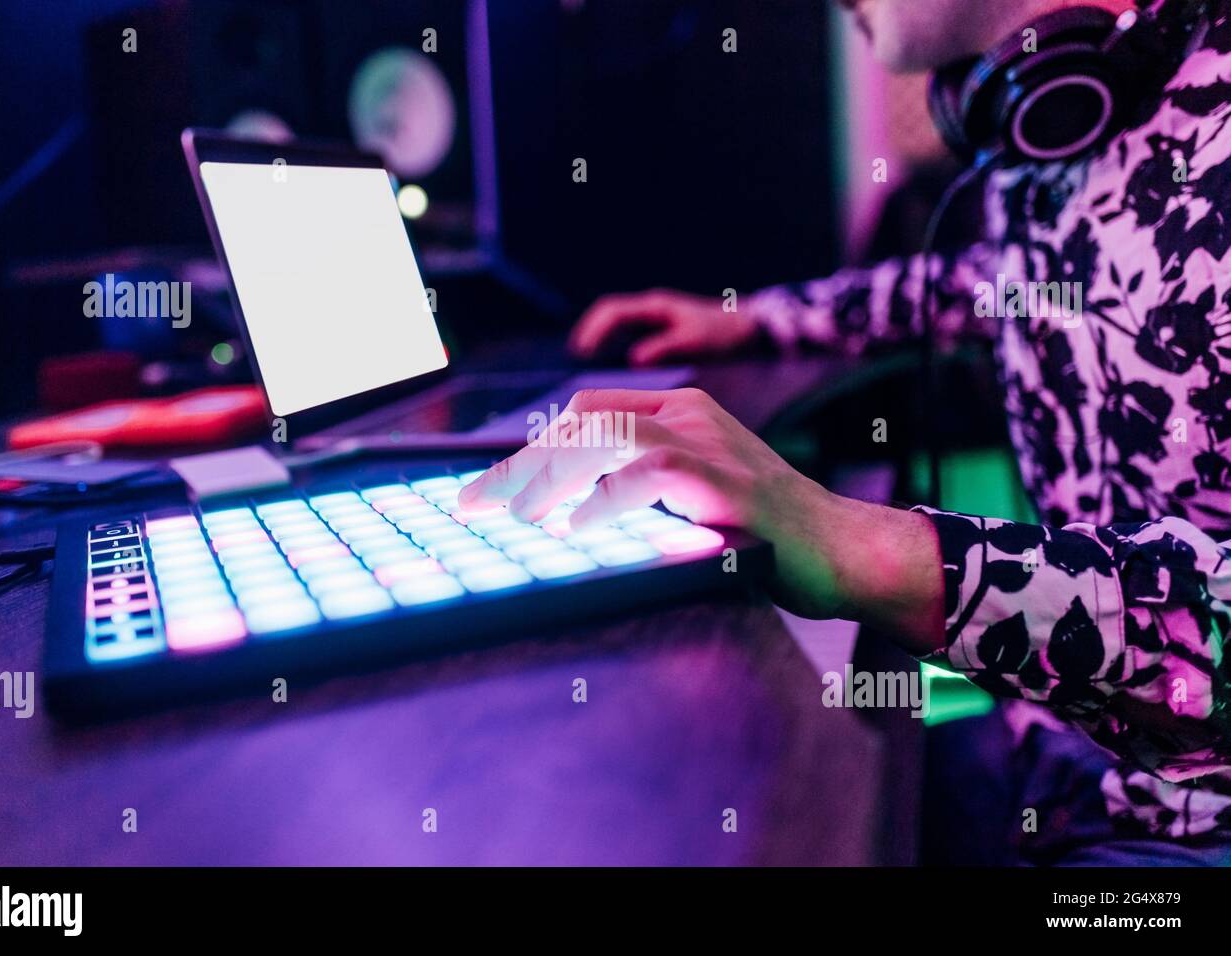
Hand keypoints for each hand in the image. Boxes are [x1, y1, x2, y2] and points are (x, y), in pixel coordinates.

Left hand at [458, 387, 943, 650]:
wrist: (843, 550)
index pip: (589, 410)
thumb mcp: (693, 500)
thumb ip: (640, 490)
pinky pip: (647, 476)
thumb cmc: (765, 535)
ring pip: (606, 437)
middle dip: (522, 461)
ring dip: (548, 477)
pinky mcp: (726, 485)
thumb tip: (563, 512)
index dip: (534, 444)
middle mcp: (691, 417)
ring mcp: (710, 446)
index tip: (492, 484)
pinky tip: (575, 528)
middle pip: (584, 419)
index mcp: (682, 412)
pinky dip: (602, 502)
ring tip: (515, 515)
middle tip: (476, 502)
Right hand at [569, 288, 758, 365]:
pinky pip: (630, 334)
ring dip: (600, 337)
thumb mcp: (695, 341)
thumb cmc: (724, 333)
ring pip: (618, 324)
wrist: (748, 329)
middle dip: (590, 331)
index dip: (595, 329)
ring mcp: (656, 320)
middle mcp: (652, 310)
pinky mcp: (661, 332)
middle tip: (575, 356)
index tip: (582, 350)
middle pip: (610, 314)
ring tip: (585, 358)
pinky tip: (611, 364)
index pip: (614, 311)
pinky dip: (615, 345)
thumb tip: (634, 359)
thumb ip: (665, 347)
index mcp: (657, 307)